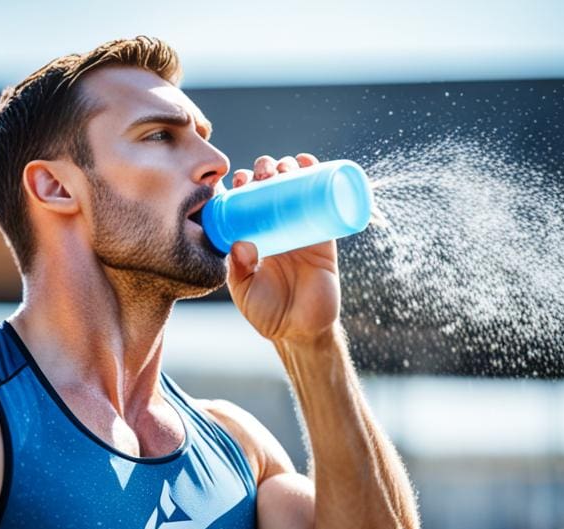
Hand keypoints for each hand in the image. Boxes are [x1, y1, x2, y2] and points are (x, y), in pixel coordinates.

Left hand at [226, 153, 339, 343]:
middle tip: (262, 171)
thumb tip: (240, 243)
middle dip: (264, 171)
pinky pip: (323, 201)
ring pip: (294, 188)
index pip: (245, 202)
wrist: (303, 330)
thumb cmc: (269, 313)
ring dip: (287, 167)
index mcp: (253, 237)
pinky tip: (307, 162)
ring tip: (283, 166)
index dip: (242, 186)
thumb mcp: (245, 292)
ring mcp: (301, 229)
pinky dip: (318, 176)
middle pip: (269, 188)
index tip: (239, 180)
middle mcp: (276, 228)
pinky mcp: (324, 235)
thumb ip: (238, 271)